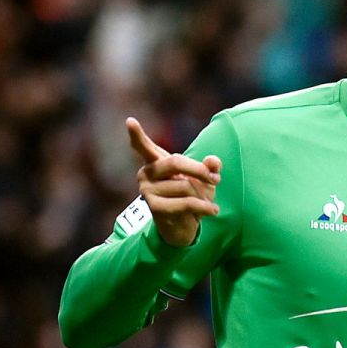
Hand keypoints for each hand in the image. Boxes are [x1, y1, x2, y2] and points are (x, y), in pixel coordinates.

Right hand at [127, 117, 221, 246]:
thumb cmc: (191, 195)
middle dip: (199, 170)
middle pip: (175, 161)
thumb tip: (213, 161)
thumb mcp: (203, 179)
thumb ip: (209, 167)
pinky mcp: (155, 207)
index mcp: (155, 162)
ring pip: (185, 185)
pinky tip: (213, 211)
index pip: (143, 146)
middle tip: (216, 180)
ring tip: (205, 201)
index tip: (130, 121)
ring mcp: (147, 191)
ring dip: (203, 195)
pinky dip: (204, 207)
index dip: (137, 134)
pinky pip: (186, 203)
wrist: (182, 226)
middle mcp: (146, 174)